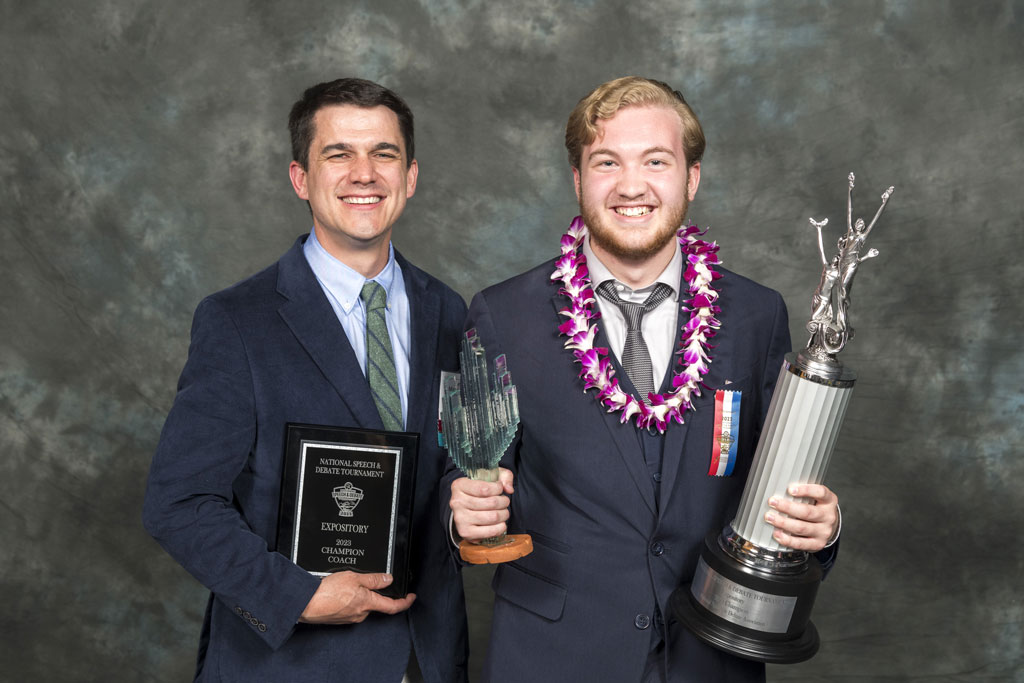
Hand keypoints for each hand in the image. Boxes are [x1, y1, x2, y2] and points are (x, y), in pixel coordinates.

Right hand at [298, 571, 414, 623]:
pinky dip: (348, 598)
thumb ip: (373, 579)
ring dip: (358, 594)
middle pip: (375, 603)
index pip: (392, 606)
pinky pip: (350, 607)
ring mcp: (349, 618)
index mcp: (367, 604)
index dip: (405, 602)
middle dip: (373, 591)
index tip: (411, 597)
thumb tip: (388, 579)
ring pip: (361, 604)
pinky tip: (338, 590)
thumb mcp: (354, 578)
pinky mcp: (339, 618)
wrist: (305, 604)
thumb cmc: (326, 592)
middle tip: (364, 579)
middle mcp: (360, 614)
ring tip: (345, 583)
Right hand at [450, 468, 513, 541]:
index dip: (498, 488)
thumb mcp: (490, 476)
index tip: (500, 488)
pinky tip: (500, 523)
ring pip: (493, 517)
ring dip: (504, 514)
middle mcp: (456, 502)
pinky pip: (491, 531)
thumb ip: (504, 476)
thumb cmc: (480, 491)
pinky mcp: (466, 532)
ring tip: (503, 511)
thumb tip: (509, 489)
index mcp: (459, 485)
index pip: (485, 488)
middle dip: (504, 502)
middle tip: (504, 501)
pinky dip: (501, 527)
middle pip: (491, 503)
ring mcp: (460, 519)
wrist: (467, 509)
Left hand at [764, 483, 838, 552]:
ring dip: (783, 522)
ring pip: (802, 528)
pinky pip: (801, 543)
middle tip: (772, 502)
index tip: (790, 489)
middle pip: (807, 512)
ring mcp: (824, 532)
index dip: (806, 490)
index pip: (821, 493)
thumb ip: (803, 493)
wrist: (829, 526)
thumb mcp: (816, 497)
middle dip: (787, 507)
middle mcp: (829, 516)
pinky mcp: (818, 544)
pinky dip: (787, 539)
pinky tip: (777, 534)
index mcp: (829, 501)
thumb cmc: (816, 507)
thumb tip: (777, 487)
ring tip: (770, 517)